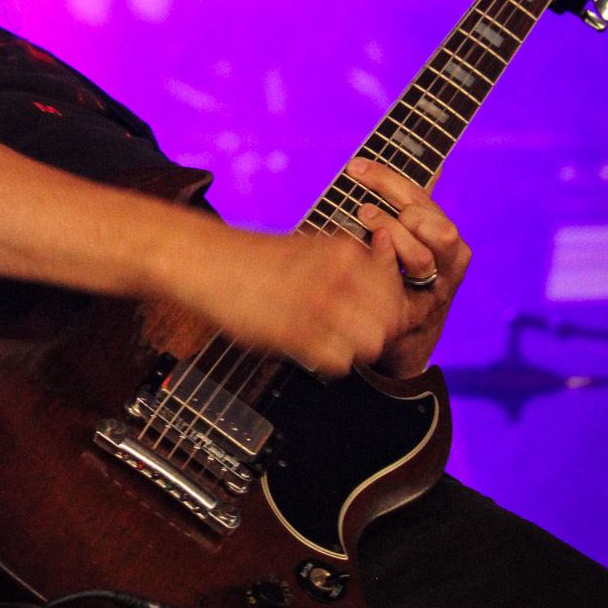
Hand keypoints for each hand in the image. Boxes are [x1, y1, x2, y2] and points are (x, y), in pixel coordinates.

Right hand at [191, 221, 407, 378]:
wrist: (212, 264)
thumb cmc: (257, 258)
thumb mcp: (312, 246)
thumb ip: (350, 262)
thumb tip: (382, 276)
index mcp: (345, 252)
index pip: (395, 288)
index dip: (387, 303)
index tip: (371, 309)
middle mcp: (340, 278)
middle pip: (390, 319)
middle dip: (377, 328)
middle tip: (354, 330)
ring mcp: (321, 308)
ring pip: (372, 343)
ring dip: (356, 346)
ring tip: (333, 339)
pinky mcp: (299, 335)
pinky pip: (340, 362)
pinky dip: (330, 360)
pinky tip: (312, 347)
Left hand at [345, 155, 469, 376]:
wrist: (406, 337)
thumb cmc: (404, 276)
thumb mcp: (411, 237)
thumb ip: (415, 204)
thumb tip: (436, 164)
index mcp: (447, 234)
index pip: (421, 197)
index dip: (387, 178)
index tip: (354, 167)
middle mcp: (452, 260)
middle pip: (431, 223)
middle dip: (395, 208)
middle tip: (363, 208)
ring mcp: (439, 289)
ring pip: (422, 257)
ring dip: (389, 234)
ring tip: (363, 222)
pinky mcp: (419, 315)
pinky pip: (404, 290)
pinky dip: (384, 268)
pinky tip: (363, 256)